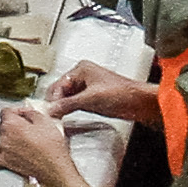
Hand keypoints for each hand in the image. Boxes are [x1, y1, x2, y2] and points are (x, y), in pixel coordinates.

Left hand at [0, 108, 91, 186]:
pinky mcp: (5, 164)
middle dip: (14, 125)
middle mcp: (4, 137)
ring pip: (0, 140)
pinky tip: (5, 153)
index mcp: (11, 124)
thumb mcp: (45, 121)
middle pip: (3, 125)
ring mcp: (3, 151)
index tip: (23, 114)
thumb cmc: (51, 149)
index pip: (6, 111)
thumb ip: (31, 113)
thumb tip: (26, 113)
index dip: (16, 112)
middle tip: (26, 127)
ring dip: (8, 139)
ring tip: (21, 141)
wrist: (54, 169)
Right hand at [39, 60, 156, 126]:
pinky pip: (75, 103)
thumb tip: (52, 109)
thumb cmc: (122, 94)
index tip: (47, 111)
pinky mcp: (93, 98)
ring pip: (67, 97)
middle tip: (49, 116)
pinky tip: (67, 117)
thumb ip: (68, 104)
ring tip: (56, 118)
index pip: (58, 84)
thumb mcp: (91, 99)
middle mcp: (83, 75)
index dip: (52, 98)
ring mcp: (88, 87)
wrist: (141, 103)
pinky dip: (70, 109)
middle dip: (56, 102)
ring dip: (62, 107)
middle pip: (61, 90)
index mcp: (81, 69)